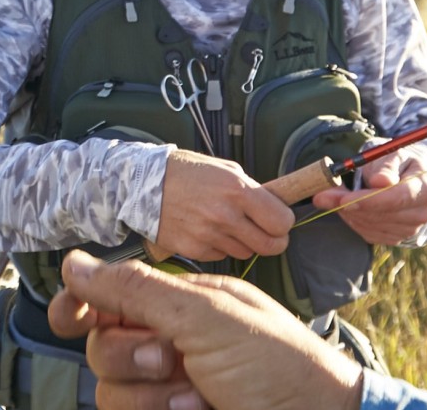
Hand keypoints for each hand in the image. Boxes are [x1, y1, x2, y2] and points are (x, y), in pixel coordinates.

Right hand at [47, 251, 362, 409]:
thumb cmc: (277, 363)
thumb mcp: (206, 314)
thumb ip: (135, 289)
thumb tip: (72, 264)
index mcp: (175, 304)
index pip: (107, 296)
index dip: (79, 305)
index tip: (71, 317)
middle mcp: (165, 342)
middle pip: (99, 345)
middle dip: (129, 355)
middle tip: (170, 358)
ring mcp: (166, 387)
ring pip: (109, 390)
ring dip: (150, 396)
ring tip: (197, 396)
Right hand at [154, 150, 293, 260]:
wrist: (142, 184)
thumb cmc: (186, 172)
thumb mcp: (225, 170)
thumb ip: (251, 190)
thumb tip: (273, 208)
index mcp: (238, 191)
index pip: (281, 222)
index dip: (283, 223)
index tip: (278, 221)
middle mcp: (225, 216)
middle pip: (270, 246)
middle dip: (273, 241)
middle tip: (266, 234)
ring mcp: (208, 235)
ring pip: (245, 253)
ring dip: (243, 243)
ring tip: (227, 226)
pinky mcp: (192, 250)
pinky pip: (220, 256)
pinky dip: (218, 247)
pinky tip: (205, 230)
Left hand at [310, 150, 426, 245]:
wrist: (409, 179)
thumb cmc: (398, 163)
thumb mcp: (392, 154)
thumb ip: (385, 166)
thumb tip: (381, 181)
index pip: (397, 198)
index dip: (368, 200)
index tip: (342, 199)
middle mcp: (423, 212)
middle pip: (383, 215)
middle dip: (350, 206)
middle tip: (323, 196)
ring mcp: (411, 229)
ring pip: (372, 225)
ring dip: (349, 213)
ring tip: (338, 196)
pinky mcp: (397, 238)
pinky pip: (369, 233)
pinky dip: (354, 221)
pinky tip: (350, 208)